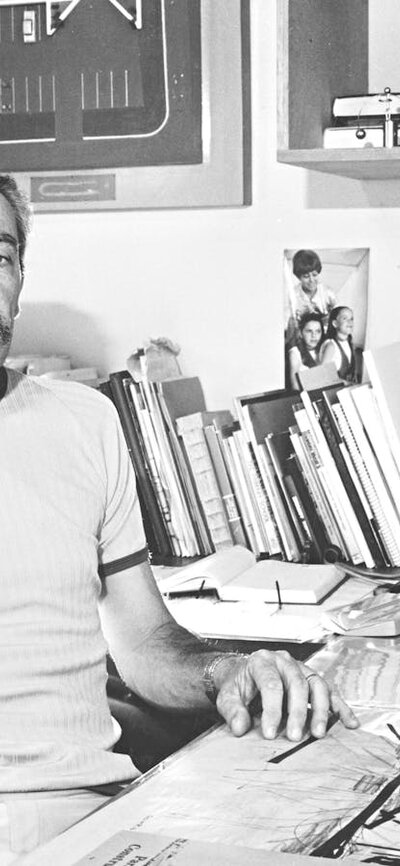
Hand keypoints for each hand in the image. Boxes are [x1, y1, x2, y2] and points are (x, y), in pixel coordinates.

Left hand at [214, 649, 358, 740]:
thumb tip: (240, 728)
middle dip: (298, 712)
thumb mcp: (227, 696)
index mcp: (262, 661)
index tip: (270, 733)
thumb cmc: (238, 685)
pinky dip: (340, 707)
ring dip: (320, 710)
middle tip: (296, 737)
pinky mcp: (311, 679)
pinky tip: (349, 723)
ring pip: (316, 684)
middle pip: (296, 683)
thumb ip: (232, 711)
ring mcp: (300, 668)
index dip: (272, 710)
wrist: (243, 674)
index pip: (271, 684)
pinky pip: (329, 691)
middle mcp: (284, 661)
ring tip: (319, 734)